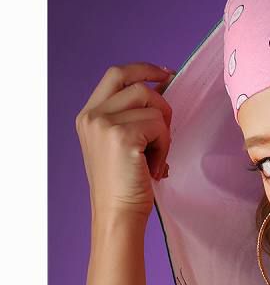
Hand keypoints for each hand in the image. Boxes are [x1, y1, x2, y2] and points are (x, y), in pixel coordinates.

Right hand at [75, 62, 174, 222]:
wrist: (117, 214)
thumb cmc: (124, 186)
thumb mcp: (122, 143)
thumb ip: (133, 116)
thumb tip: (162, 89)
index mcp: (89, 115)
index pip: (116, 75)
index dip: (143, 70)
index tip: (166, 74)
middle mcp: (92, 115)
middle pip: (138, 86)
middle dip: (161, 104)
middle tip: (165, 132)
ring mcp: (104, 124)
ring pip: (152, 105)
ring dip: (163, 132)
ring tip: (156, 158)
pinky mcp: (121, 136)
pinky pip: (158, 126)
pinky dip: (164, 147)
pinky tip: (156, 167)